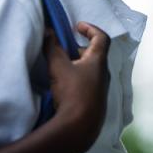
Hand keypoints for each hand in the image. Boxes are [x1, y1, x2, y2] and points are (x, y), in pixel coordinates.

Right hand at [43, 21, 110, 151]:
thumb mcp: (59, 67)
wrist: (80, 127)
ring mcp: (102, 88)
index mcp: (99, 61)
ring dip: (78, 64)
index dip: (90, 28)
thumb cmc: (73, 92)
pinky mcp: (96, 101)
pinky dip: (78, 77)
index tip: (77, 26)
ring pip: (91, 69)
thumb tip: (48, 30)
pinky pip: (88, 82)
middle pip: (95, 54)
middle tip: (65, 47)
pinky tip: (65, 84)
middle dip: (80, 48)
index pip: (101, 37)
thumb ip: (53, 47)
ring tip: (61, 66)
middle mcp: (104, 73)